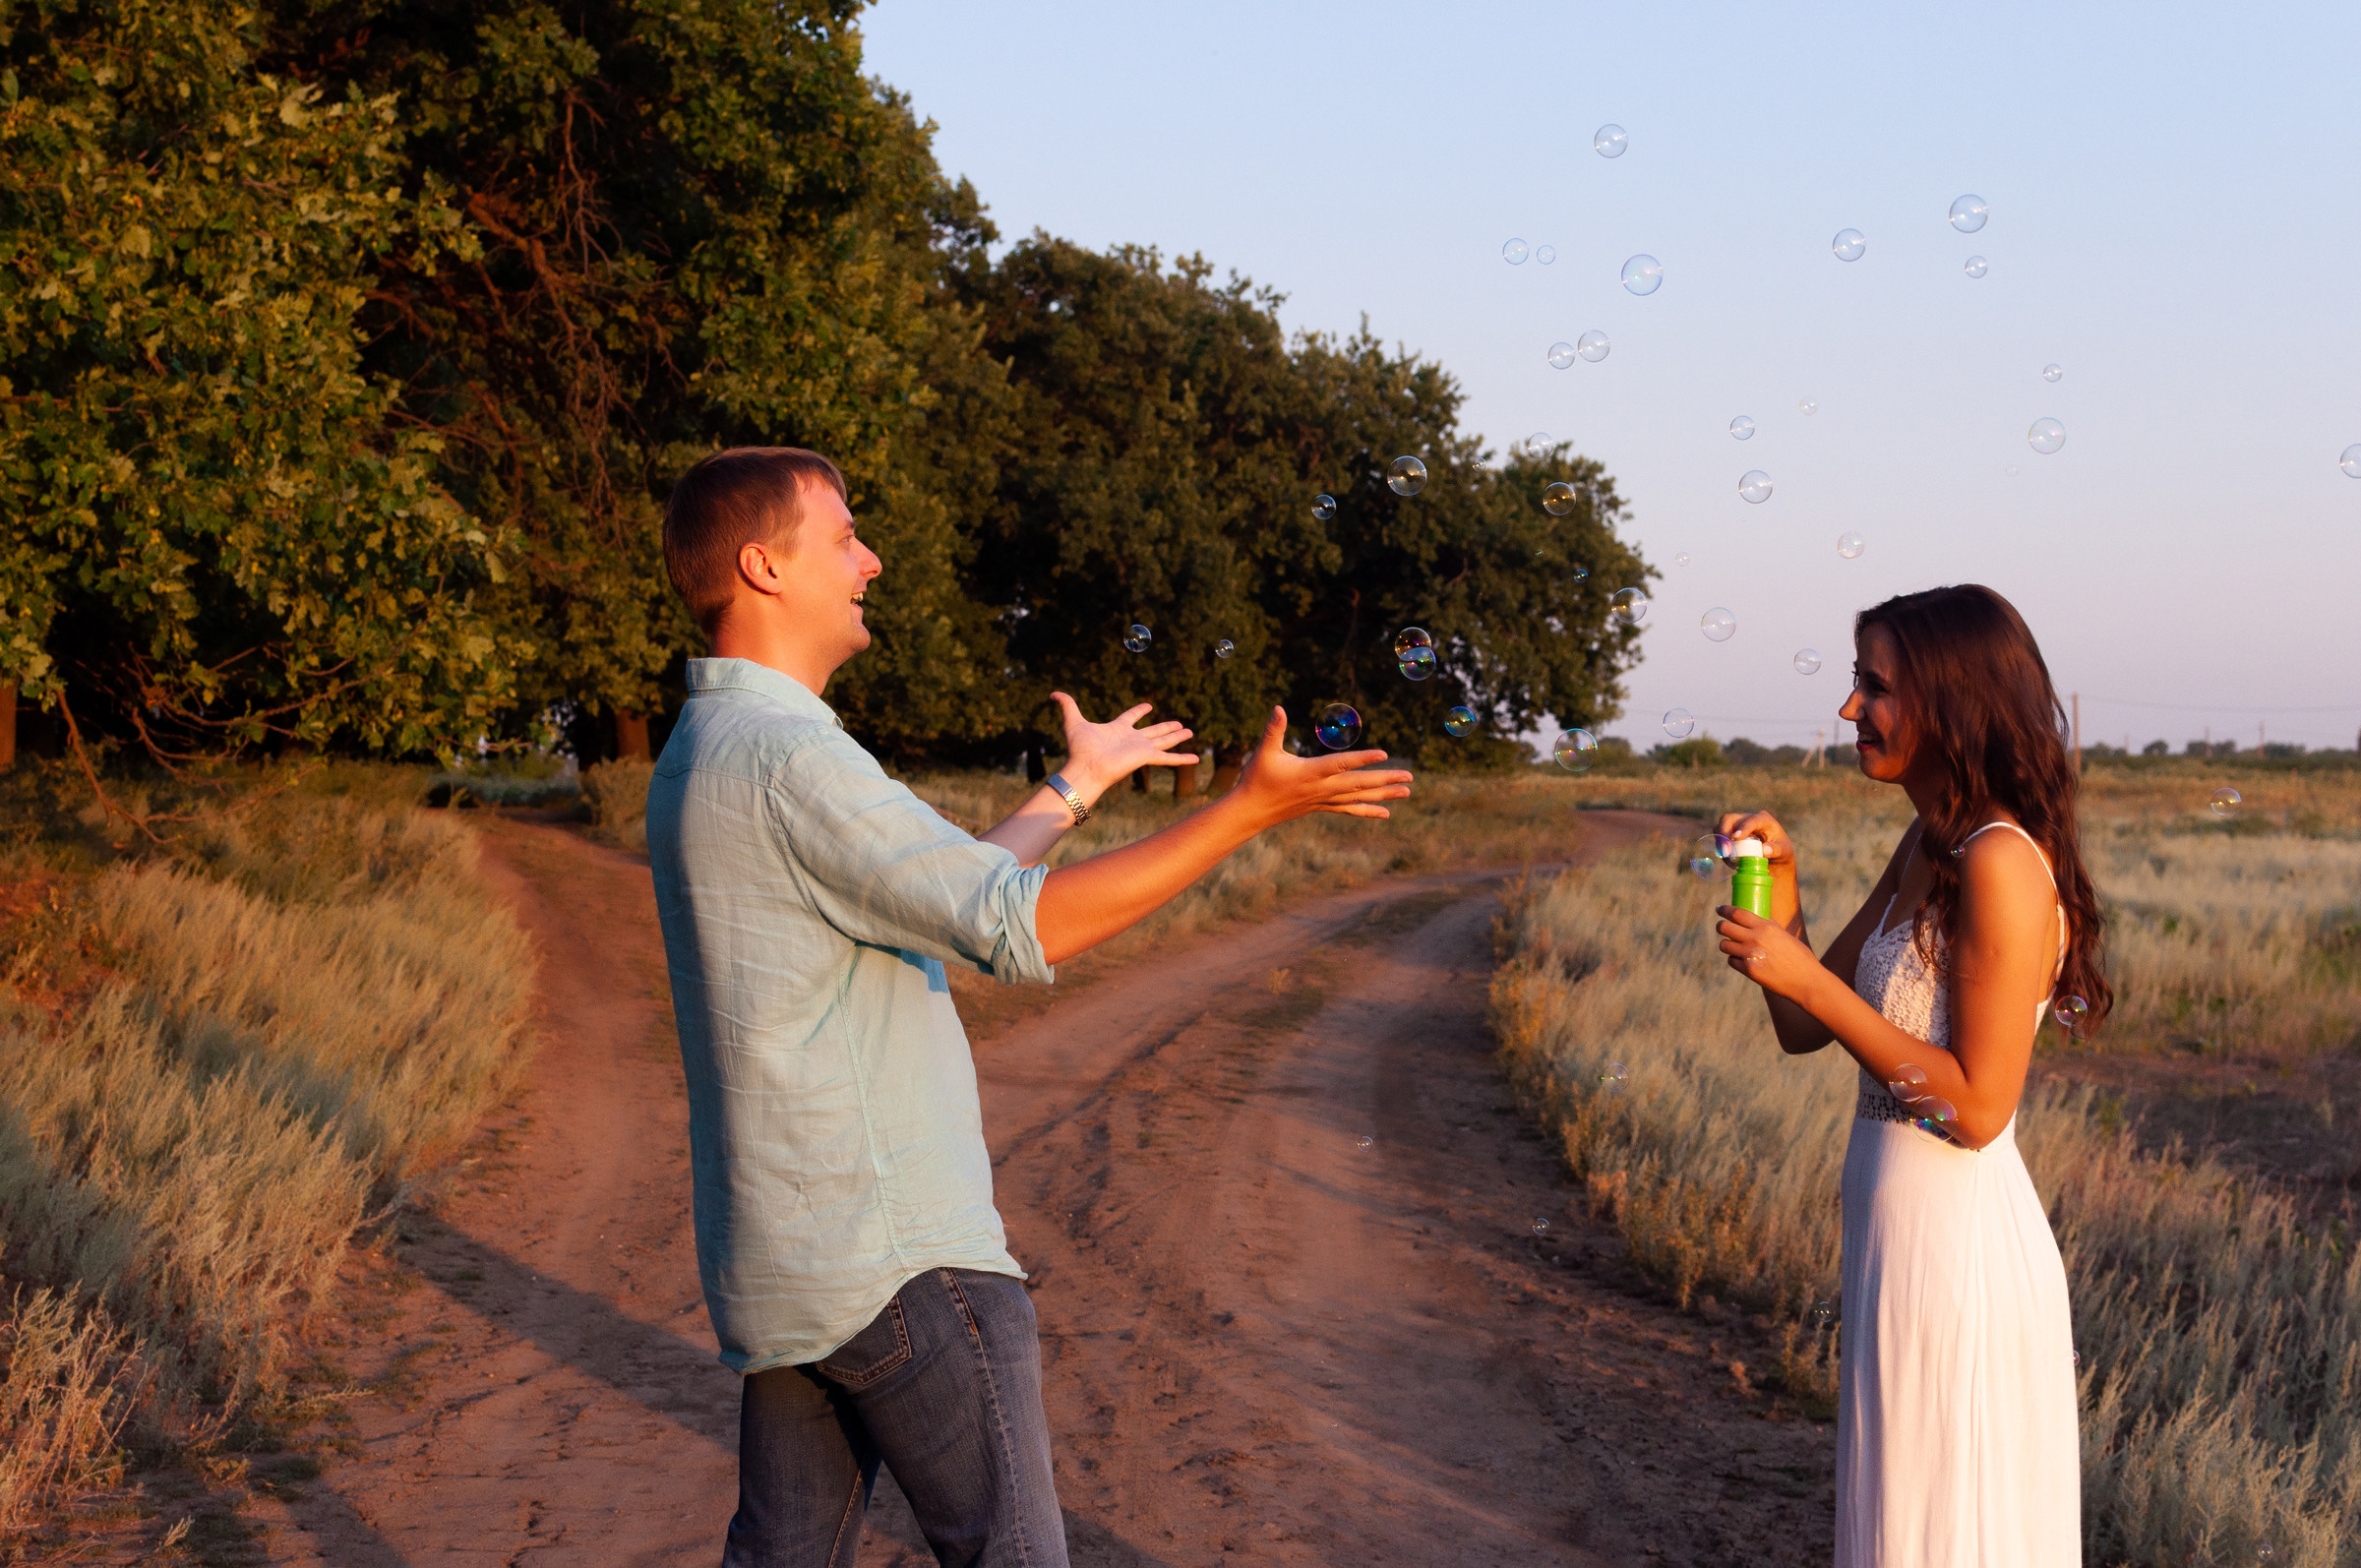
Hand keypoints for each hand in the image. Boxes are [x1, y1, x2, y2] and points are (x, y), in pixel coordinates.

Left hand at [1051, 693, 1198, 800]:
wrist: (1086, 768)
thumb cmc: (1079, 749)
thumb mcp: (1073, 721)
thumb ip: (1067, 705)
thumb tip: (1053, 692)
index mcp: (1118, 729)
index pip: (1131, 718)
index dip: (1139, 711)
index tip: (1148, 705)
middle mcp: (1131, 739)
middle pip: (1153, 731)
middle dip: (1166, 727)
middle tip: (1180, 723)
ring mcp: (1141, 749)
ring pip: (1164, 741)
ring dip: (1177, 737)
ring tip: (1190, 731)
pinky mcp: (1147, 757)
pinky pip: (1169, 758)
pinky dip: (1182, 759)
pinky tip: (1196, 758)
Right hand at [1232, 707, 1412, 826]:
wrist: (1251, 811)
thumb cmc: (1256, 779)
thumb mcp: (1263, 752)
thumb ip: (1273, 730)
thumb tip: (1278, 707)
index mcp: (1310, 773)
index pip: (1341, 764)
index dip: (1363, 759)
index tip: (1384, 754)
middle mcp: (1321, 788)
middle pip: (1358, 784)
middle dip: (1385, 780)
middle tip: (1409, 776)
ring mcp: (1323, 800)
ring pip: (1358, 798)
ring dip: (1383, 795)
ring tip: (1406, 792)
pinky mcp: (1321, 806)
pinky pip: (1349, 809)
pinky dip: (1368, 810)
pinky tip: (1385, 813)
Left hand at [1716, 904, 1822, 1001]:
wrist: (1806, 980)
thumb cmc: (1799, 957)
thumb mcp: (1784, 935)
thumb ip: (1768, 927)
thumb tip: (1755, 918)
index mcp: (1766, 927)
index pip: (1736, 913)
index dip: (1724, 910)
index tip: (1719, 909)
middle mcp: (1755, 939)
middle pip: (1724, 928)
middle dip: (1721, 926)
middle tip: (1722, 927)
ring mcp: (1750, 955)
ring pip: (1724, 945)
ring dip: (1726, 944)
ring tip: (1732, 945)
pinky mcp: (1748, 971)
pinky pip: (1731, 961)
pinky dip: (1734, 959)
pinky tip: (1741, 959)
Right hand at [1717, 809, 1797, 883]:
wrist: (1774, 855)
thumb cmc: (1780, 850)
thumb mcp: (1783, 851)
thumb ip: (1775, 850)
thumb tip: (1764, 850)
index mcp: (1763, 819)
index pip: (1751, 820)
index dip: (1743, 827)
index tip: (1737, 838)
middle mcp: (1747, 819)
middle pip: (1729, 819)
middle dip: (1724, 833)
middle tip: (1726, 851)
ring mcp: (1736, 826)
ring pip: (1720, 827)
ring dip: (1721, 843)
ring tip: (1729, 858)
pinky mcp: (1729, 834)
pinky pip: (1719, 838)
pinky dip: (1721, 849)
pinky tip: (1730, 861)